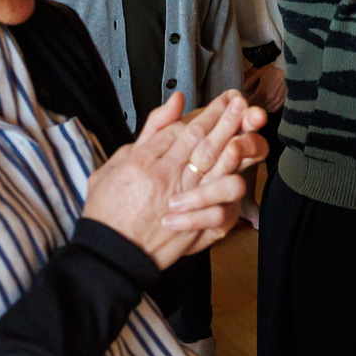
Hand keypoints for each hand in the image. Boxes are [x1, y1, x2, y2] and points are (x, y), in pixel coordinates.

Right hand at [83, 92, 264, 269]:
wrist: (109, 255)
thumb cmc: (106, 211)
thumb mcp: (112, 165)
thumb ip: (146, 134)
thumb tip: (175, 102)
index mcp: (141, 161)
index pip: (180, 129)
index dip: (205, 112)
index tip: (222, 101)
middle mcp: (163, 176)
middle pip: (199, 140)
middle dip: (223, 117)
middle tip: (240, 101)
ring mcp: (179, 199)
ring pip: (212, 163)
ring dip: (232, 140)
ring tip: (248, 122)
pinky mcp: (191, 222)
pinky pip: (217, 199)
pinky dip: (231, 180)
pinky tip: (244, 169)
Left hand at [244, 63, 286, 112]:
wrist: (289, 70)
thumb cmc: (273, 71)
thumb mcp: (259, 73)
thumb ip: (250, 82)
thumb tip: (244, 91)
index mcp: (263, 91)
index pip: (251, 102)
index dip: (246, 102)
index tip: (244, 100)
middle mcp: (270, 98)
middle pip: (257, 107)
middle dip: (252, 105)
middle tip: (249, 101)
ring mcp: (277, 101)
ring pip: (265, 109)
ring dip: (259, 107)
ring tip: (256, 102)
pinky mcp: (282, 101)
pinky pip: (273, 109)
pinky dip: (267, 108)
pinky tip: (265, 103)